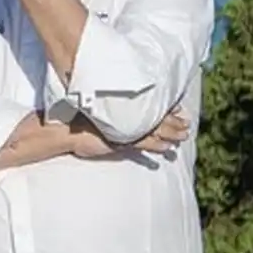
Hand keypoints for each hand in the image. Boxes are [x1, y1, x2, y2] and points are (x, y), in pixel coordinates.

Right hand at [68, 107, 190, 158]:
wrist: (65, 130)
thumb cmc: (75, 119)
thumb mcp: (94, 109)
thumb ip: (107, 108)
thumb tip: (117, 102)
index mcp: (120, 106)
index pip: (147, 104)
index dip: (163, 106)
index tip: (177, 106)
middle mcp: (124, 115)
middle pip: (153, 116)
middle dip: (172, 120)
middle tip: (186, 122)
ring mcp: (122, 128)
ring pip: (152, 129)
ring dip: (169, 133)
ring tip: (183, 136)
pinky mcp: (120, 141)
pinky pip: (143, 143)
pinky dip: (156, 146)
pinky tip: (166, 149)